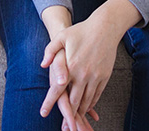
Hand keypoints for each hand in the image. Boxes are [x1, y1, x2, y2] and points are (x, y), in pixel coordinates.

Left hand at [41, 0, 136, 123]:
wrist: (105, 27)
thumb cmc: (81, 31)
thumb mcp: (62, 37)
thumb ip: (50, 51)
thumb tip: (43, 65)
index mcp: (71, 66)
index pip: (58, 89)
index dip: (50, 102)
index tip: (43, 112)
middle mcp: (83, 74)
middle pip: (74, 101)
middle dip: (68, 115)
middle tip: (63, 126)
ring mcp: (96, 77)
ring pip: (86, 101)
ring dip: (80, 112)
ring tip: (74, 120)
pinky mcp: (104, 77)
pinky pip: (97, 95)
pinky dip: (91, 104)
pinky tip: (86, 108)